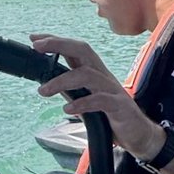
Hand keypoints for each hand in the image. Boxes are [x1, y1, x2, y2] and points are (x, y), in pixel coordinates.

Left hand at [31, 34, 163, 160]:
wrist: (139, 135)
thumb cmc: (111, 117)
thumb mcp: (86, 102)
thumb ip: (70, 91)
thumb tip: (47, 83)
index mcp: (95, 73)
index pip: (75, 49)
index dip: (56, 41)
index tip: (34, 38)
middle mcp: (103, 76)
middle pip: (83, 50)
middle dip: (59, 45)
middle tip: (37, 47)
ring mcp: (112, 89)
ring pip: (87, 75)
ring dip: (62, 80)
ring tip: (43, 91)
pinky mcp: (120, 106)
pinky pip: (100, 100)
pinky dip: (82, 103)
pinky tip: (68, 109)